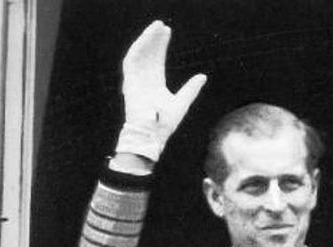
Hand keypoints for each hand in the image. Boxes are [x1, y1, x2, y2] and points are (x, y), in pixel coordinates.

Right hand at [118, 21, 206, 157]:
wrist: (152, 135)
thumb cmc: (165, 124)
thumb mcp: (182, 102)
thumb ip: (191, 89)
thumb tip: (203, 76)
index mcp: (155, 85)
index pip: (157, 60)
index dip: (161, 45)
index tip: (167, 31)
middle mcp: (144, 82)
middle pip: (148, 55)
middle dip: (155, 39)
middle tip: (162, 25)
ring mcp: (136, 82)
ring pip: (139, 55)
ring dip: (146, 40)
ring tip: (155, 27)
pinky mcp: (129, 84)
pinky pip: (130, 61)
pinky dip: (137, 49)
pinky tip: (145, 38)